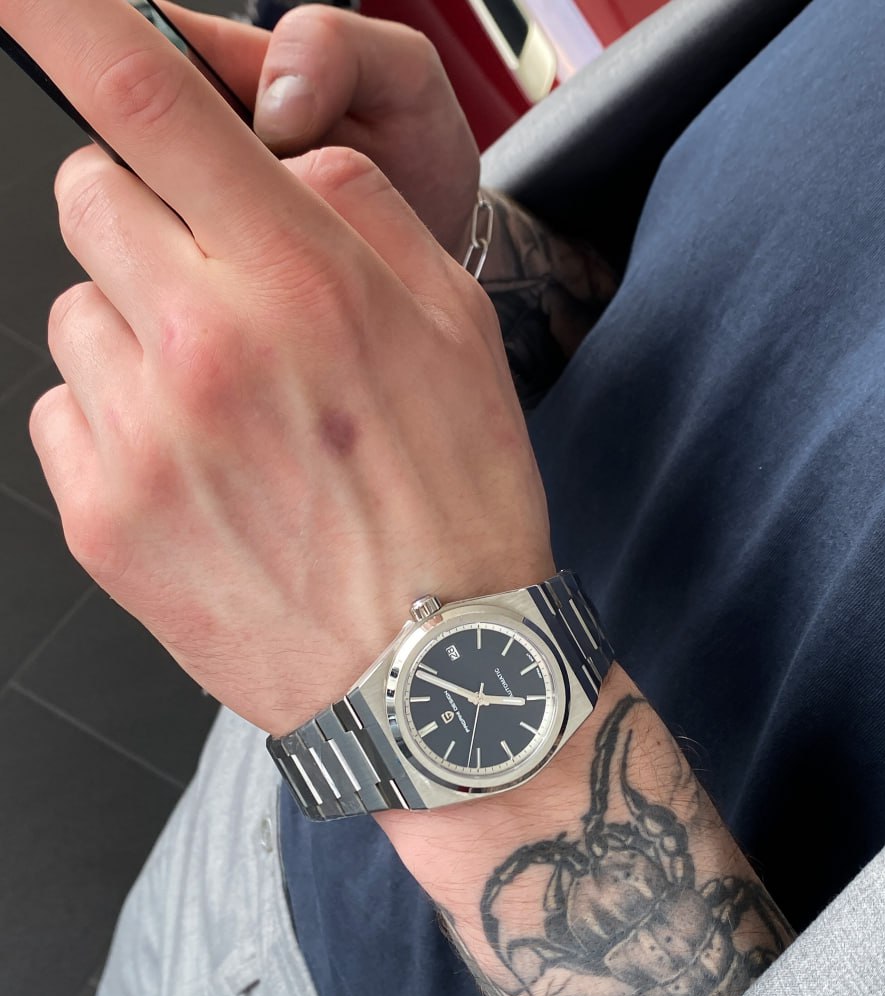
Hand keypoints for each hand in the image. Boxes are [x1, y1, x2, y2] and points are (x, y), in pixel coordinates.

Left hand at [11, 0, 552, 737]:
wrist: (431, 677)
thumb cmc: (458, 507)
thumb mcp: (458, 333)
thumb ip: (359, 214)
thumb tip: (279, 157)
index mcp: (294, 282)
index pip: (151, 104)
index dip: (70, 21)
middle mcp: (198, 348)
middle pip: (88, 195)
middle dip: (142, 213)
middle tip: (214, 286)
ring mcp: (137, 440)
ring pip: (74, 313)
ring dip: (134, 331)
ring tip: (223, 412)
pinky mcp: (101, 519)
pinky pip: (63, 412)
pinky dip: (116, 421)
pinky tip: (196, 472)